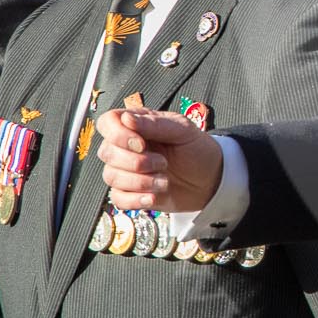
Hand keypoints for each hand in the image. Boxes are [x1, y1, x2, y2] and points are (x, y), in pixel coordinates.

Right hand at [98, 108, 222, 213]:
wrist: (211, 179)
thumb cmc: (197, 149)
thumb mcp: (183, 130)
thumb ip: (155, 123)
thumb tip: (126, 118)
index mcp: (137, 125)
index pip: (107, 123)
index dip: (118, 135)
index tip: (141, 144)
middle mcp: (126, 147)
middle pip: (106, 152)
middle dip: (135, 162)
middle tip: (164, 163)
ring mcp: (126, 170)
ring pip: (110, 176)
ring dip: (140, 182)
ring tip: (165, 181)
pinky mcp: (130, 193)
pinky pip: (117, 198)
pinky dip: (136, 199)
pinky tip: (155, 197)